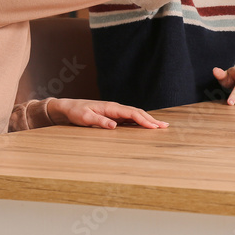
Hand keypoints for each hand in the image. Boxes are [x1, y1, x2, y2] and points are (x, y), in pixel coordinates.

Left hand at [47, 98, 167, 129]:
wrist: (69, 107)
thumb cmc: (76, 112)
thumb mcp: (85, 118)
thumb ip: (99, 121)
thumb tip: (115, 126)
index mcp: (111, 108)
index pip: (132, 113)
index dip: (144, 120)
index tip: (154, 127)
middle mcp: (115, 108)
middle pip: (137, 112)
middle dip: (151, 120)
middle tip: (165, 127)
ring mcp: (115, 111)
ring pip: (135, 115)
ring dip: (148, 120)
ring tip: (160, 126)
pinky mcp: (113, 115)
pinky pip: (130, 118)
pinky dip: (140, 121)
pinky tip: (145, 125)